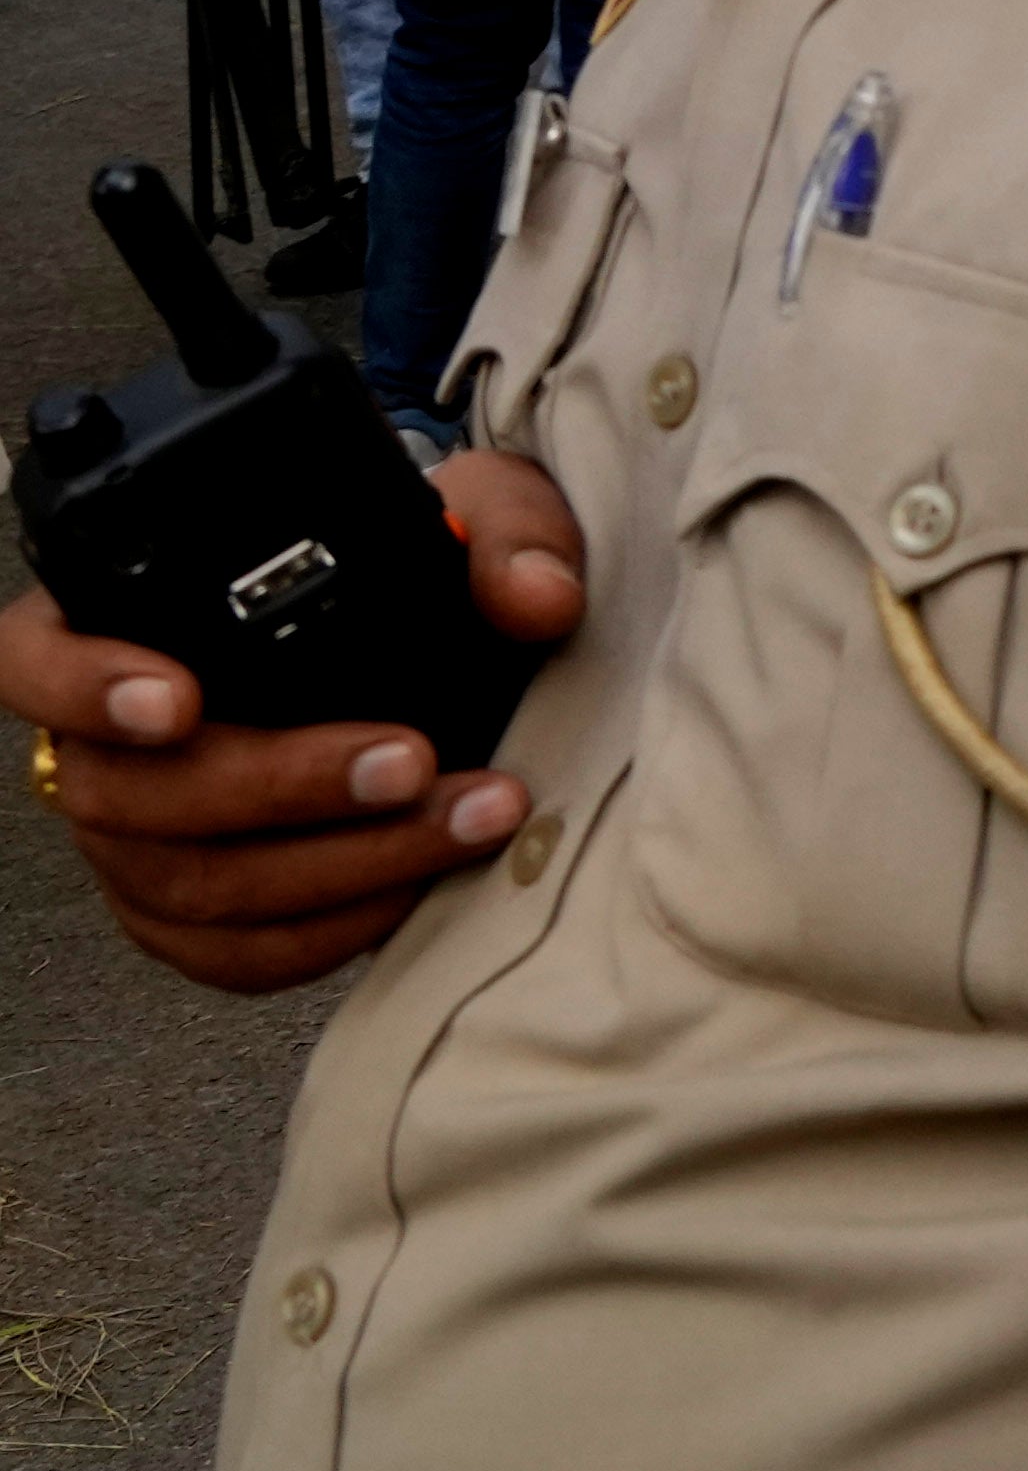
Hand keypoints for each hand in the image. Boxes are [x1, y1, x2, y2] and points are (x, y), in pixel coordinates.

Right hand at [10, 456, 593, 993]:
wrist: (441, 667)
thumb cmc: (417, 576)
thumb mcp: (469, 517)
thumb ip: (507, 531)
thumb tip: (535, 599)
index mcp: (118, 626)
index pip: (37, 660)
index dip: (87, 686)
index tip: (177, 700)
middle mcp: (103, 745)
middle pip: (136, 792)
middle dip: (285, 785)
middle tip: (409, 762)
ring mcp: (137, 841)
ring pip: (192, 884)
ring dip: (340, 864)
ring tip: (465, 820)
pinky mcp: (189, 917)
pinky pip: (231, 953)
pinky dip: (328, 933)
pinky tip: (418, 892)